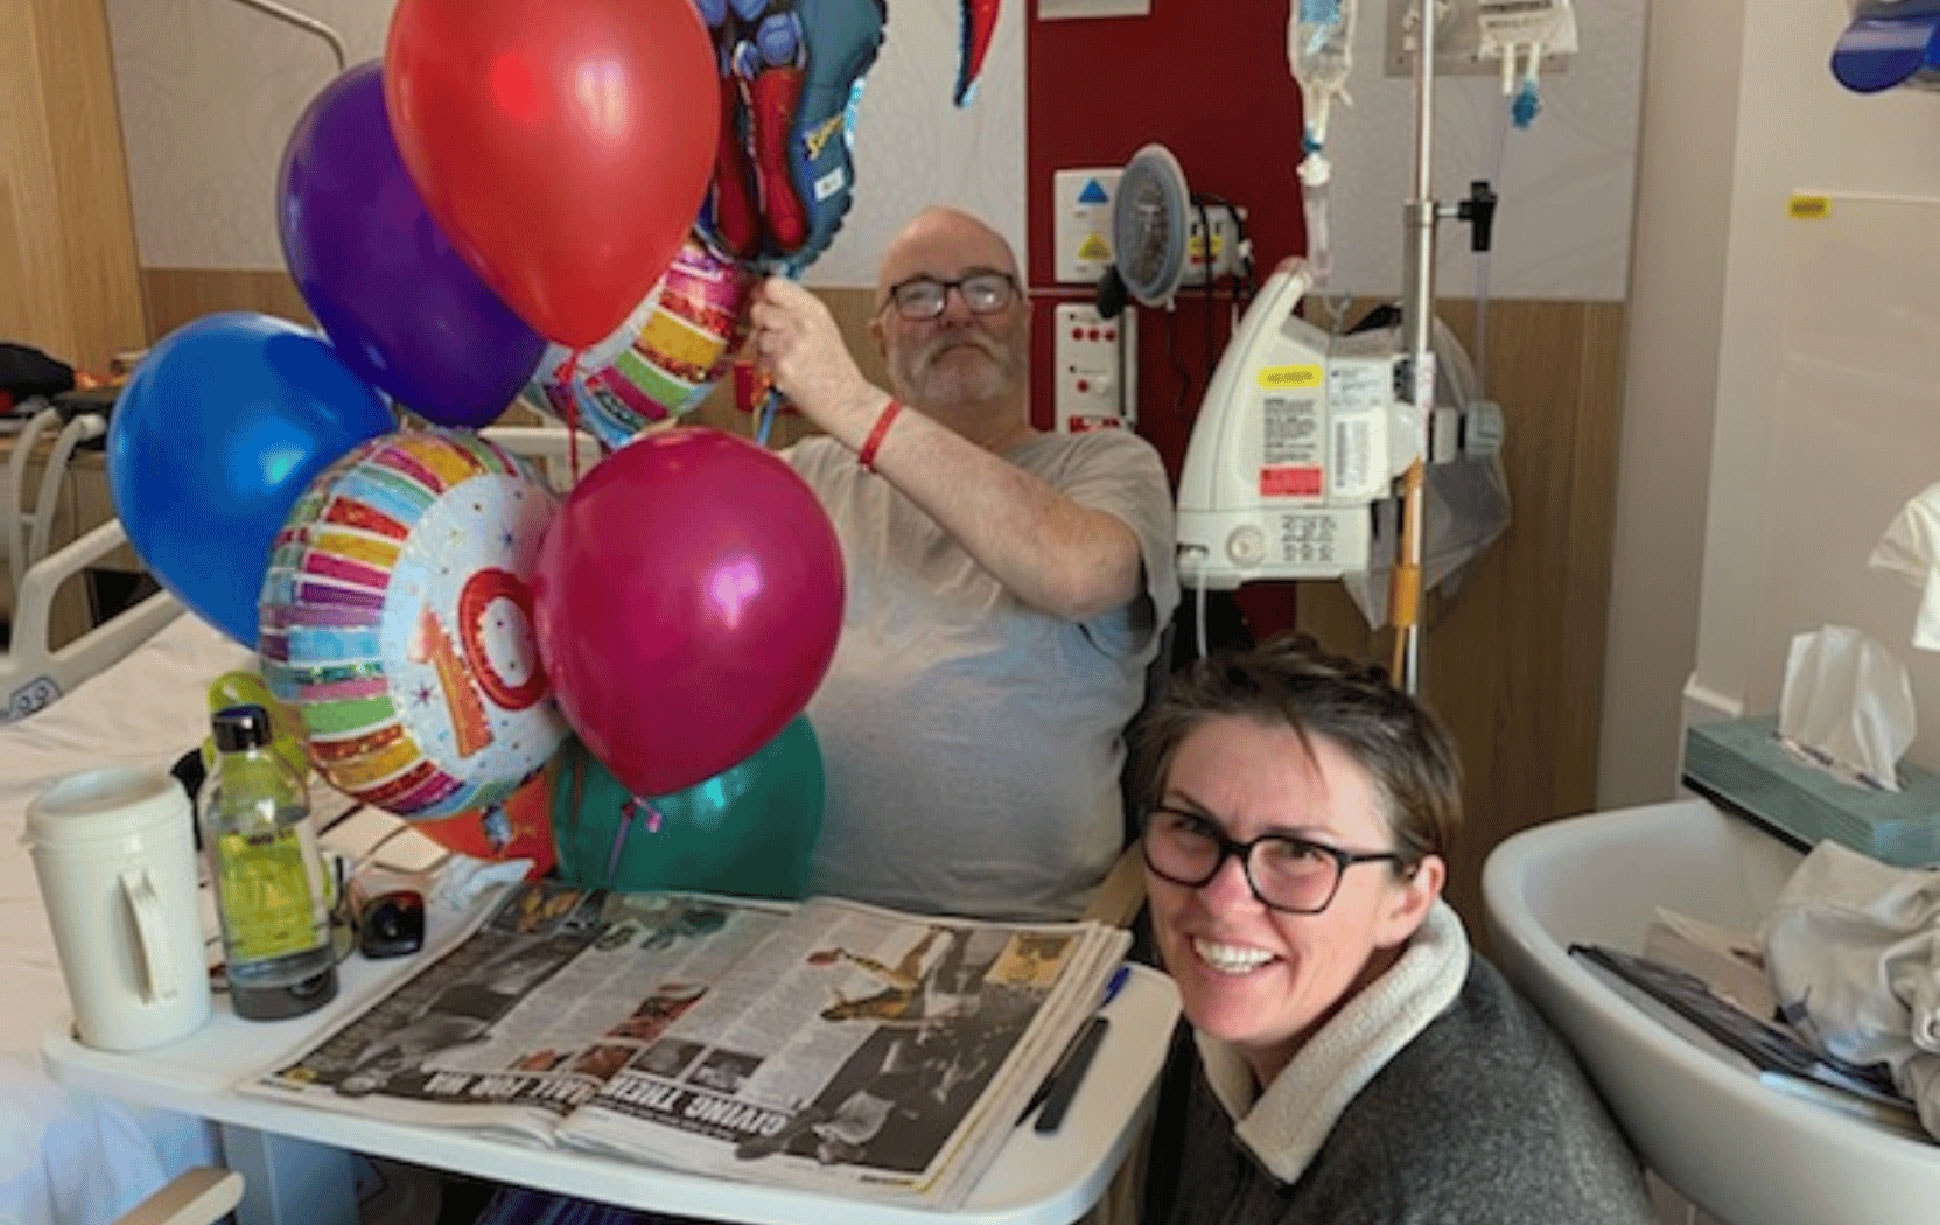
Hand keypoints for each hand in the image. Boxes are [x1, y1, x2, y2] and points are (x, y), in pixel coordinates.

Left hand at [748, 278, 876, 435]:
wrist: (847, 400)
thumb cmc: (835, 366)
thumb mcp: (824, 326)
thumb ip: (795, 308)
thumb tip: (764, 293)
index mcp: (814, 309)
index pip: (773, 285)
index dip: (763, 294)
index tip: (764, 301)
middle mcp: (802, 324)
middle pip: (759, 309)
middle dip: (761, 323)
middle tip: (776, 335)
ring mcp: (789, 346)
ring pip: (756, 336)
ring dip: (763, 347)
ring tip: (785, 357)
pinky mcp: (780, 368)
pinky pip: (758, 359)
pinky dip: (766, 366)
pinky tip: (785, 371)